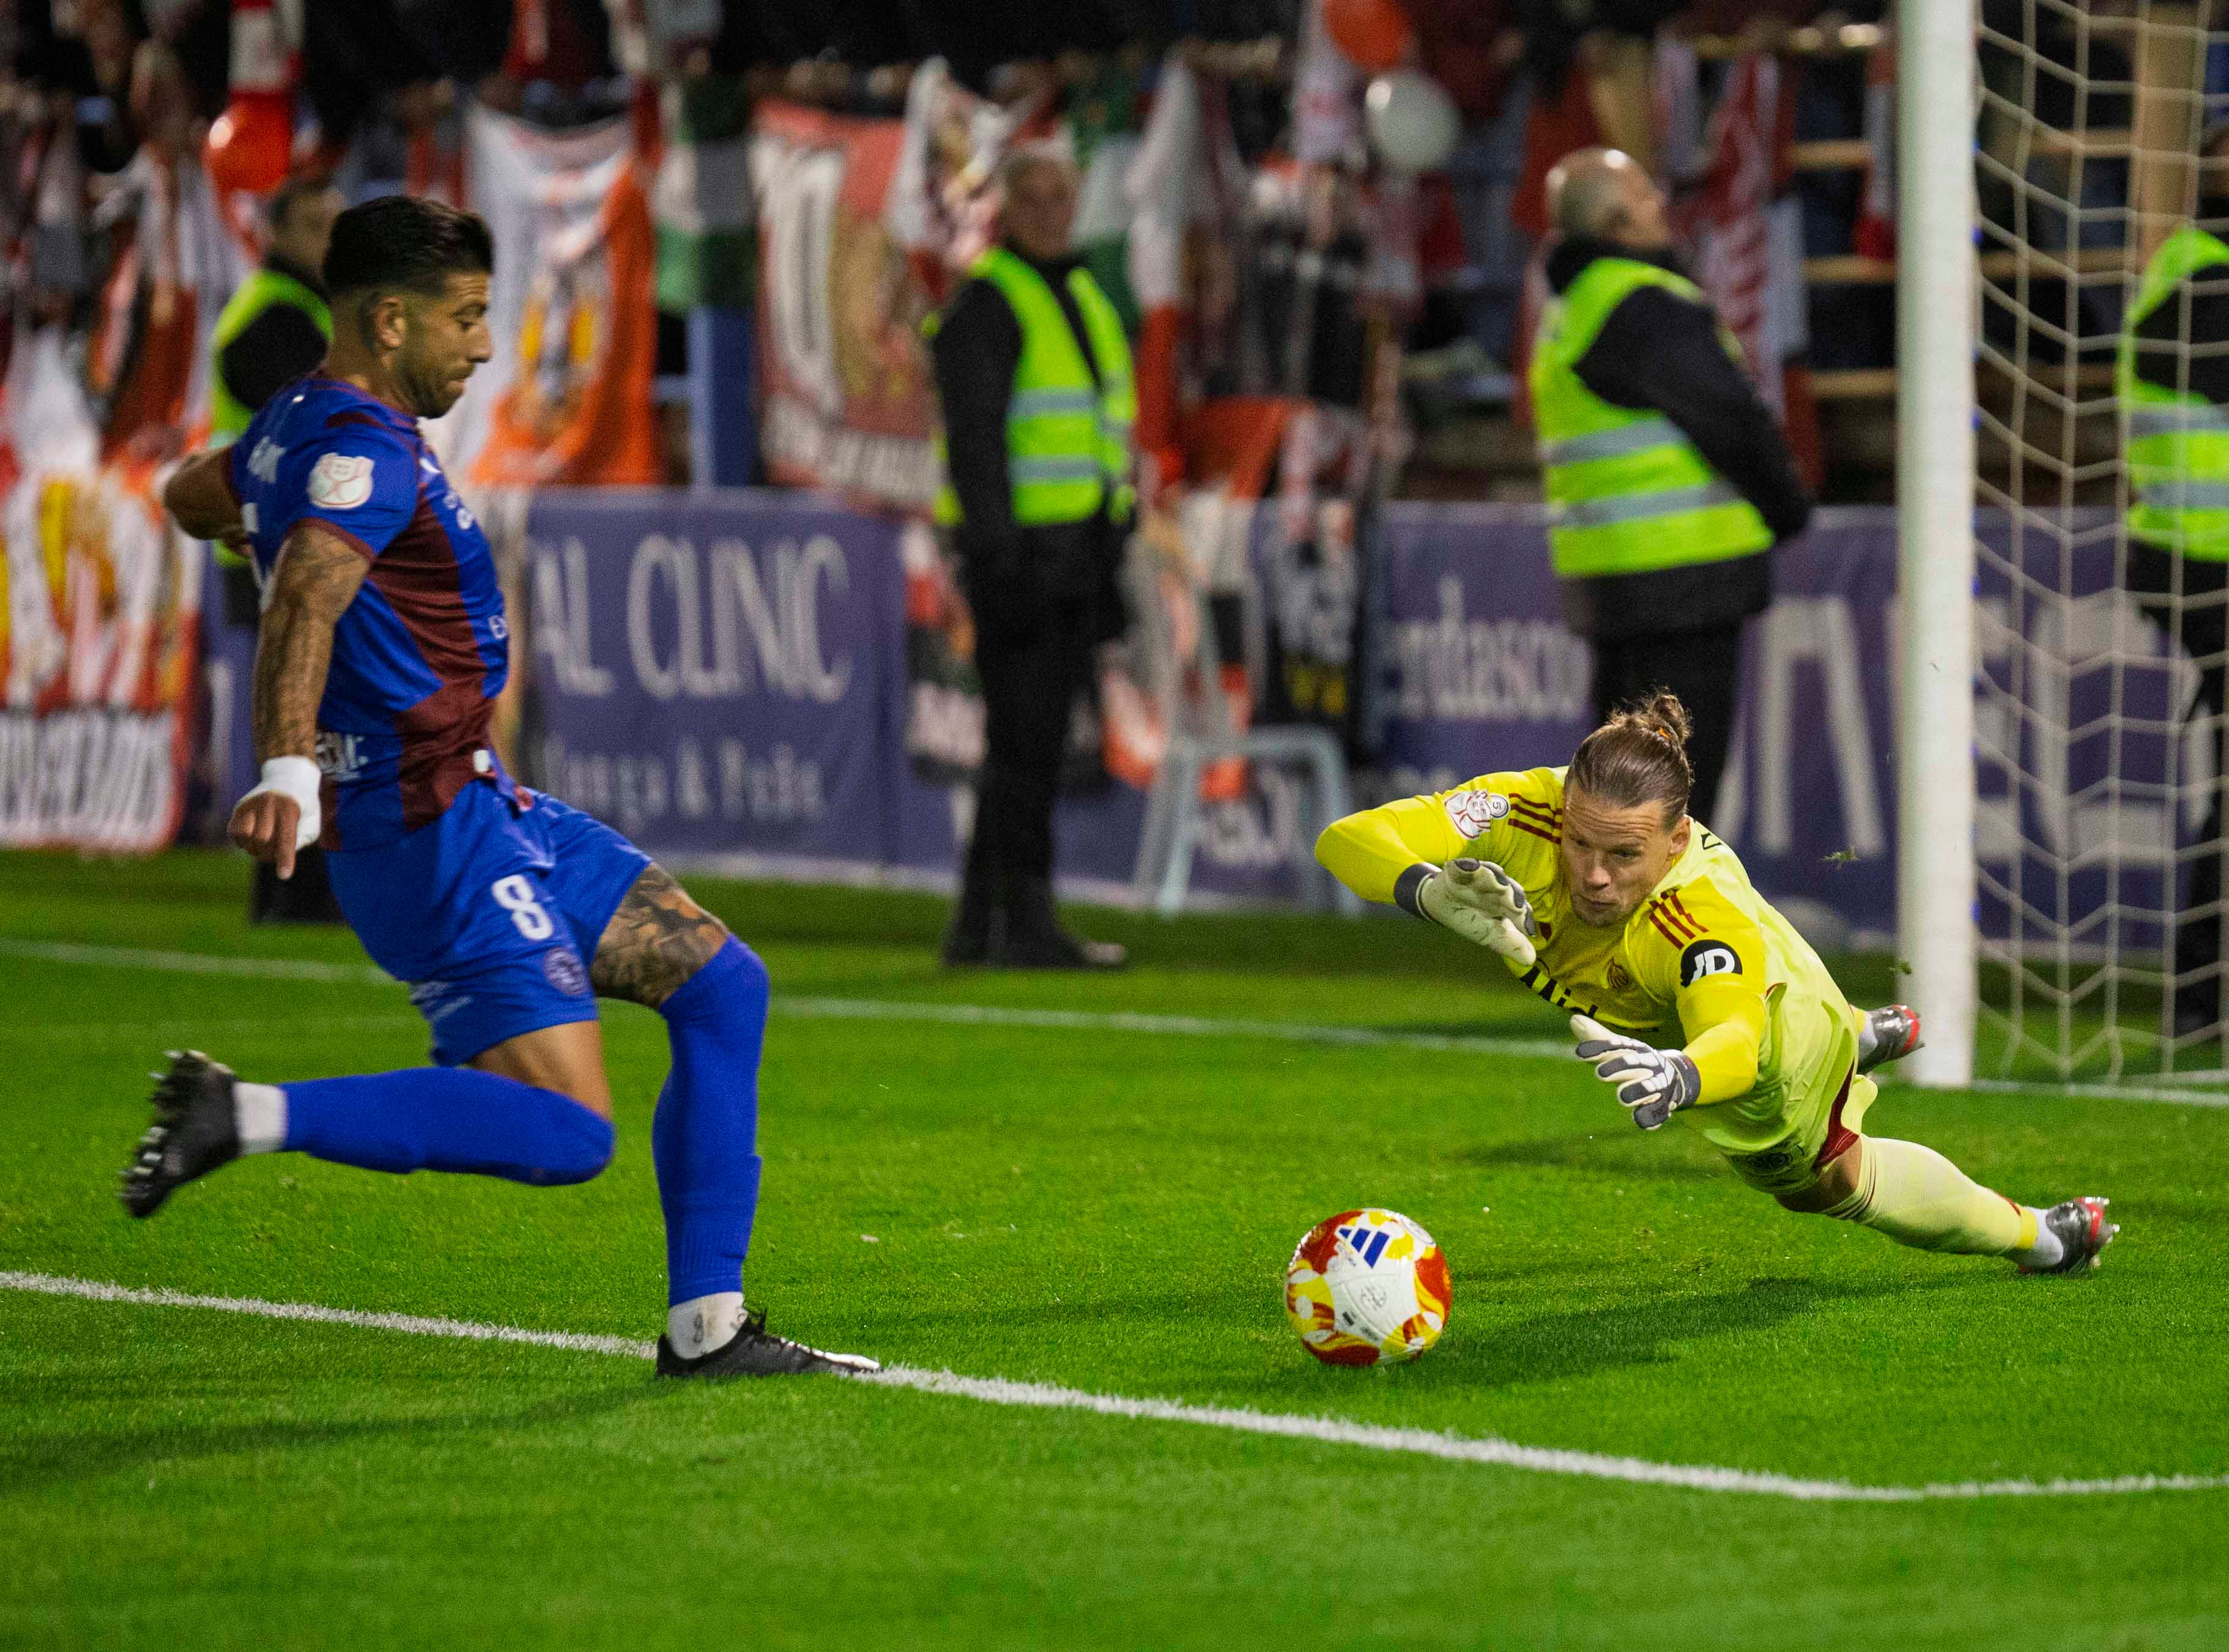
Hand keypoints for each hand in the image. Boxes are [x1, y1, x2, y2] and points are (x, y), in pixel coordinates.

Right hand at [230, 756, 320, 878]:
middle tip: (274, 851)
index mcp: (290, 808)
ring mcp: (252, 803)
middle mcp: (269, 804)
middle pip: (262, 840)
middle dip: (268, 853)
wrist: (289, 778)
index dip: (285, 859)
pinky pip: (234, 831)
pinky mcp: (240, 807)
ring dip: (253, 848)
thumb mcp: (312, 823)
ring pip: (244, 836)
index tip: (284, 876)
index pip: (286, 838)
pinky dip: (241, 841)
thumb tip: (280, 857)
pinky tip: (251, 838)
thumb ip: (299, 841)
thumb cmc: (304, 807)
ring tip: (263, 844)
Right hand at [1417, 857, 1535, 965]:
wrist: (1440, 904)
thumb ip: (1509, 944)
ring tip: (1497, 882)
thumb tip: (1530, 960)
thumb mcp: (1490, 935)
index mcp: (1506, 903)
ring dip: (1494, 877)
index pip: (1519, 908)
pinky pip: (1463, 867)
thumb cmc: (1470, 918)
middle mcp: (1495, 888)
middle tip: (1516, 906)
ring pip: (1489, 874)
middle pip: (1507, 889)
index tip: (1527, 929)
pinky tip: (1467, 866)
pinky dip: (1464, 866)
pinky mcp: (1459, 870)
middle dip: (1512, 897)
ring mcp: (1478, 877)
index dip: (1523, 917)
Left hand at [1570, 1014, 1699, 1129]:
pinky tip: (1641, 1119)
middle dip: (1618, 1067)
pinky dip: (1650, 1116)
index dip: (1599, 1048)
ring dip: (1636, 1091)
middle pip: (1633, 1063)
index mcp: (1635, 1049)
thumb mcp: (1620, 1048)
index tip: (1580, 1053)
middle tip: (1600, 1073)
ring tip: (1623, 1096)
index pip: (1616, 1045)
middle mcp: (1647, 1065)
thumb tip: (1574, 1019)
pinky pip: (1656, 1112)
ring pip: (1647, 1088)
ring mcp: (1656, 1086)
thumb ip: (1597, 1038)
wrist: (1676, 1076)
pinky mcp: (1661, 1105)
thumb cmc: (1637, 1062)